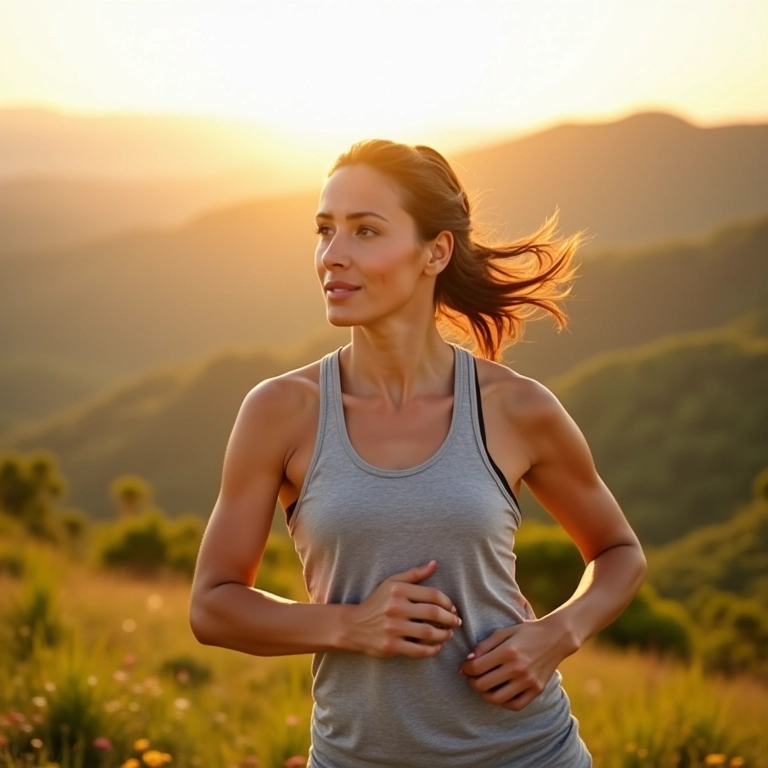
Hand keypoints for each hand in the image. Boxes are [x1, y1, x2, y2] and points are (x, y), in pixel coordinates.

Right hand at [345, 560, 461, 658]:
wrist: (353, 625)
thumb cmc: (376, 602)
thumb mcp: (391, 583)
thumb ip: (414, 574)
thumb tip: (434, 564)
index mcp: (398, 590)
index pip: (432, 594)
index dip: (447, 602)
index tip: (452, 608)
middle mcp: (396, 608)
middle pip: (433, 613)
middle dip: (450, 619)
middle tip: (456, 622)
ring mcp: (393, 628)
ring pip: (428, 632)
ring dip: (444, 634)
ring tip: (449, 634)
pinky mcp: (391, 646)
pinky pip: (418, 650)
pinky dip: (432, 650)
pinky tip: (437, 647)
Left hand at [459, 616, 576, 710]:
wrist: (556, 637)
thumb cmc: (527, 632)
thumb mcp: (504, 632)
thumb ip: (484, 645)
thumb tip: (468, 660)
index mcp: (508, 651)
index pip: (476, 667)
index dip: (465, 668)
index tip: (464, 667)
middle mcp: (518, 668)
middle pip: (483, 685)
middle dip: (472, 681)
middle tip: (471, 677)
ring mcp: (528, 681)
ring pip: (497, 699)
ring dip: (484, 694)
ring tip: (482, 686)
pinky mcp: (537, 690)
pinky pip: (515, 705)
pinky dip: (503, 703)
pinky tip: (499, 693)